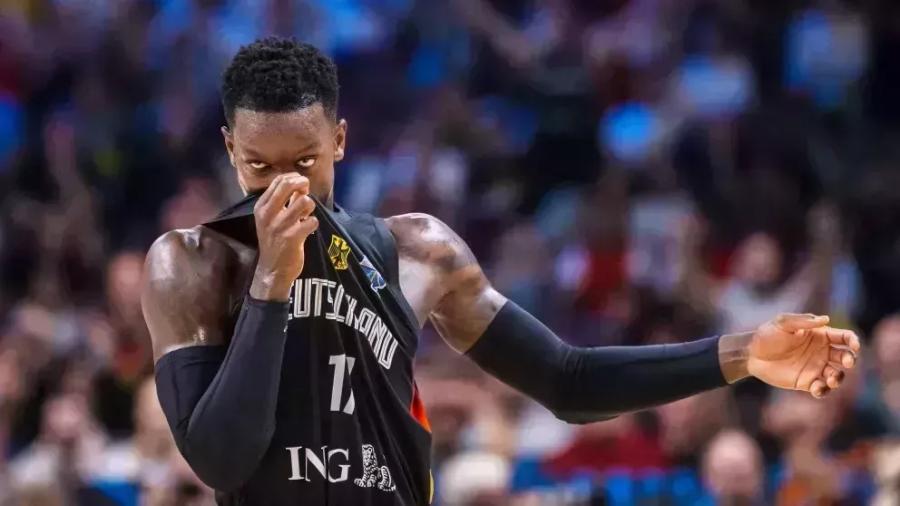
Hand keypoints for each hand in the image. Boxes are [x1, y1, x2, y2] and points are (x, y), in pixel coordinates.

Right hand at [250, 174, 318, 300]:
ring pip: (304, 202)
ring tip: (306, 215)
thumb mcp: (272, 219)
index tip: (301, 186)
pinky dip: (313, 223)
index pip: (279, 181)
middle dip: (303, 184)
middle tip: (307, 192)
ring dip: (310, 207)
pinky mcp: (292, 238)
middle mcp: (268, 214)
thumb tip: (299, 184)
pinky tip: (308, 229)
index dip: (294, 178)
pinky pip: (312, 221)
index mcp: (261, 207)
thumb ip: (284, 201)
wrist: (273, 270)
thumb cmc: (274, 241)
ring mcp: (279, 226)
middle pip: (288, 184)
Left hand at [747, 314, 860, 397]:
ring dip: (839, 378)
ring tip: (831, 379)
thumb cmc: (767, 335)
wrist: (751, 355)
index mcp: (820, 335)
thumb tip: (825, 319)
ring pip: (837, 375)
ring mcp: (815, 368)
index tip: (853, 346)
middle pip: (846, 357)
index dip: (853, 341)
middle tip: (847, 363)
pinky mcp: (807, 382)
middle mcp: (822, 352)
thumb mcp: (782, 323)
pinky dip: (824, 390)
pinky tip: (817, 388)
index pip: (844, 337)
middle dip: (850, 360)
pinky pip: (822, 389)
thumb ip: (802, 321)